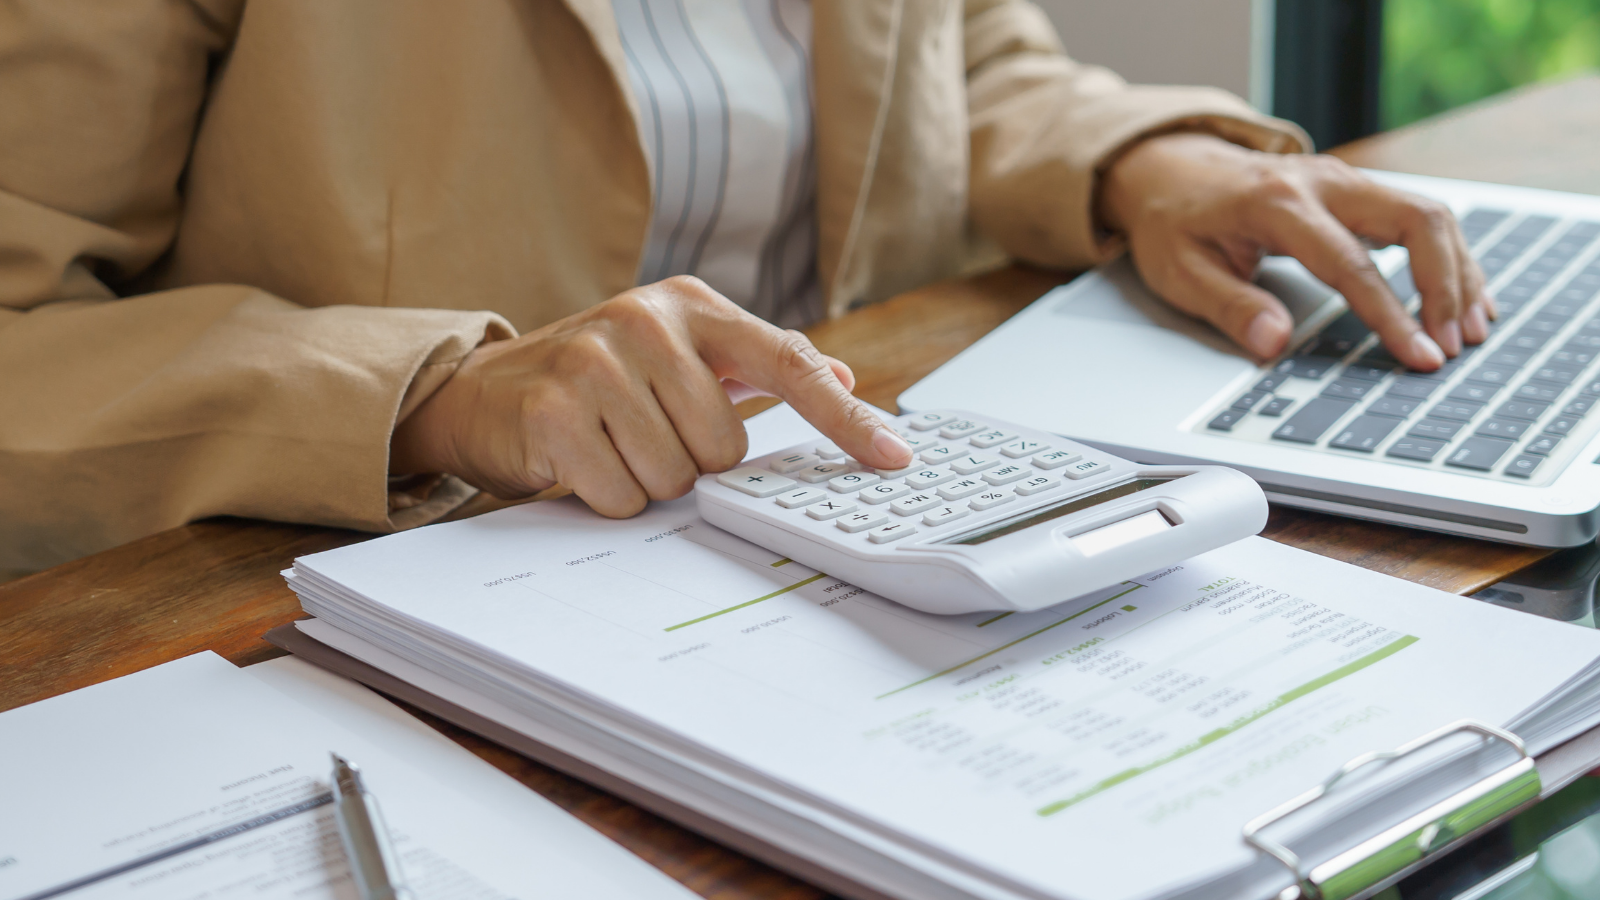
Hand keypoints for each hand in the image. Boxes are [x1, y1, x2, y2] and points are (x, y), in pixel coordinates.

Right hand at [389, 276, 913, 515]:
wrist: (482, 392)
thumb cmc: (595, 380)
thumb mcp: (677, 356)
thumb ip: (757, 366)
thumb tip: (843, 375)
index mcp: (691, 305)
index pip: (788, 362)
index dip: (845, 416)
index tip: (895, 456)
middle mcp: (647, 321)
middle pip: (725, 447)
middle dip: (690, 462)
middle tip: (644, 437)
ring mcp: (597, 362)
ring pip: (675, 476)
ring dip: (645, 481)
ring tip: (609, 446)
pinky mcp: (556, 410)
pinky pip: (622, 495)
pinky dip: (606, 496)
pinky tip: (579, 461)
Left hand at [1097, 132, 1493, 369]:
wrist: (1169, 169)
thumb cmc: (1173, 222)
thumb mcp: (1180, 271)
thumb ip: (1230, 307)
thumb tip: (1274, 344)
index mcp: (1277, 203)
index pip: (1350, 265)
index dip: (1390, 315)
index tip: (1418, 356)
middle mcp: (1323, 182)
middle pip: (1416, 220)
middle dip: (1445, 286)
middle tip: (1454, 344)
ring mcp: (1345, 180)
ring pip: (1429, 214)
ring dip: (1458, 271)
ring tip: (1470, 330)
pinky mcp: (1356, 190)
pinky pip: (1418, 216)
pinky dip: (1447, 256)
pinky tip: (1462, 296)